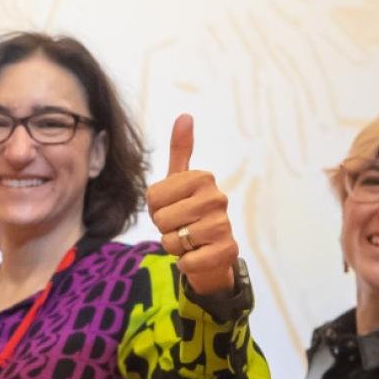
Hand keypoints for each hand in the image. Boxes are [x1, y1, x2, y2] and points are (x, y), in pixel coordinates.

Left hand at [145, 114, 238, 294]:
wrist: (211, 252)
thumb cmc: (189, 212)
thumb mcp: (181, 181)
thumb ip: (180, 150)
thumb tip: (185, 115)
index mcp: (203, 178)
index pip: (153, 198)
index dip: (156, 209)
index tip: (173, 208)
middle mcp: (217, 198)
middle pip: (161, 219)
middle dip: (165, 228)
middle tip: (181, 226)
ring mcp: (224, 225)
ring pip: (172, 240)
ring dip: (174, 246)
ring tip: (189, 240)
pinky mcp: (226, 251)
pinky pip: (187, 261)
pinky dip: (185, 263)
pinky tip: (196, 256)